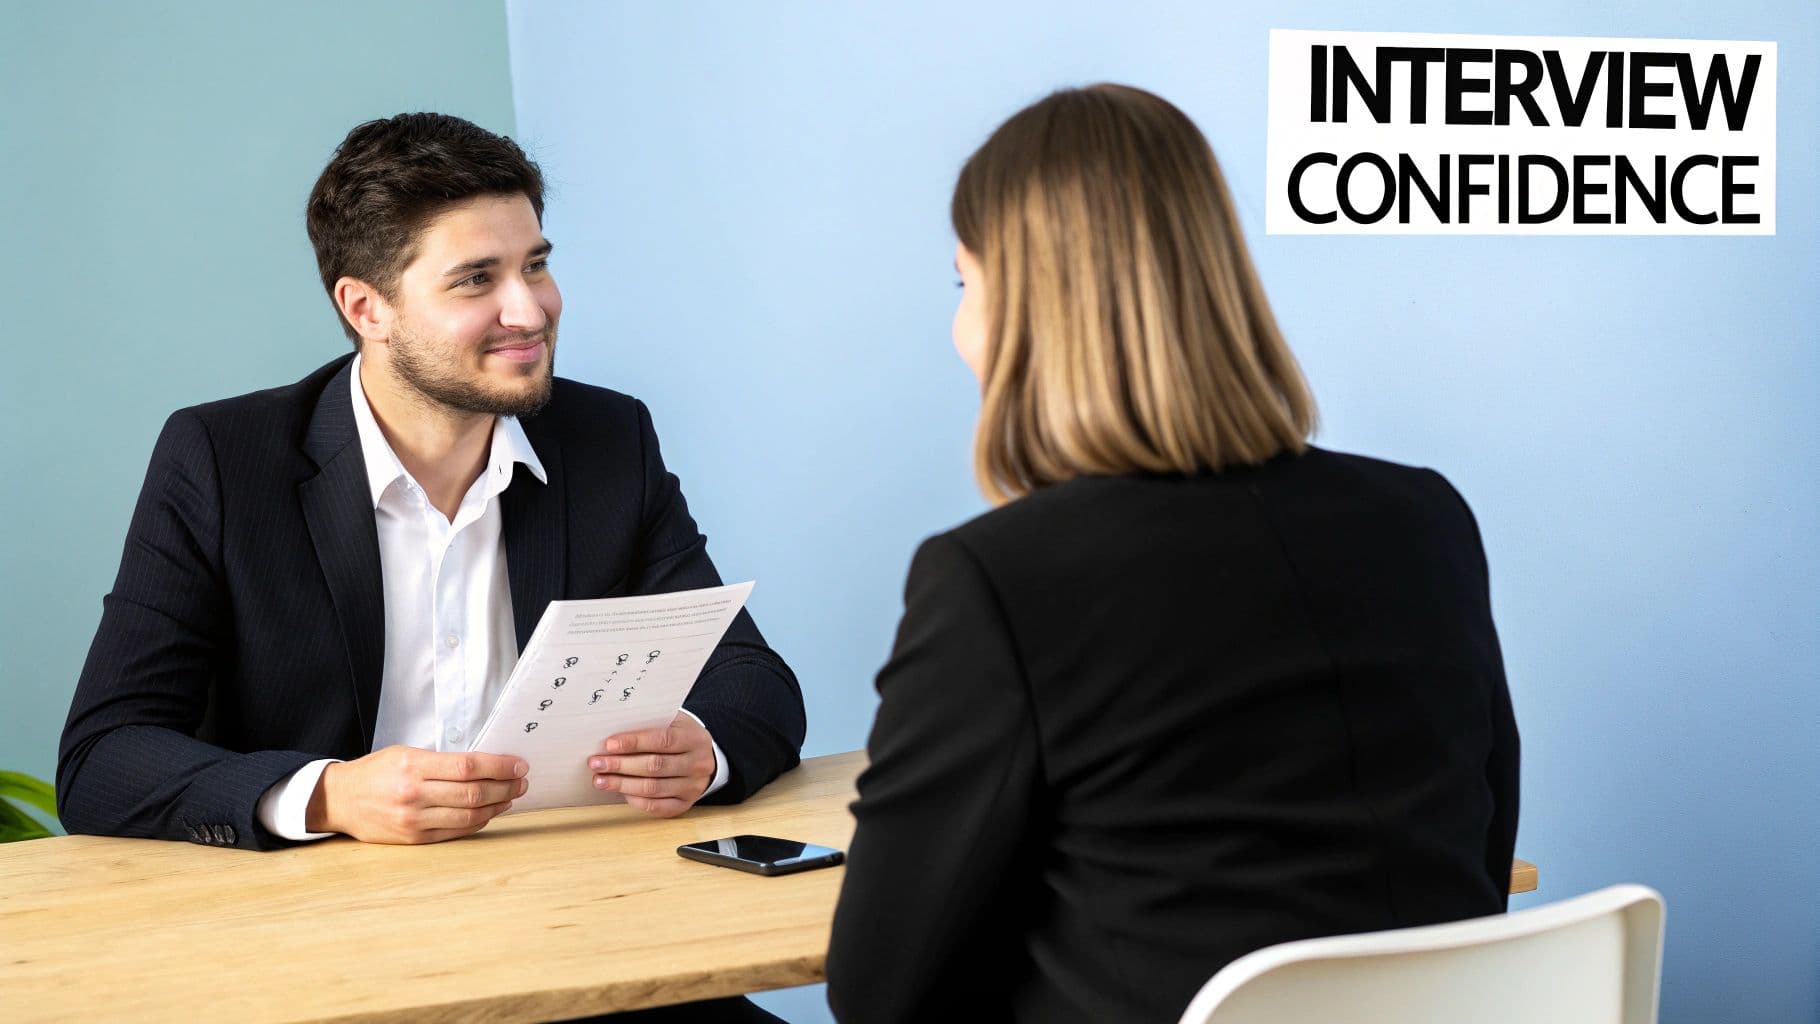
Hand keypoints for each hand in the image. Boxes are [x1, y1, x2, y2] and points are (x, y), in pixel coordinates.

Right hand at [307, 745, 528, 843]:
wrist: (339, 800)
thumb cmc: (375, 772)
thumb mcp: (405, 753)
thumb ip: (441, 760)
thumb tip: (485, 764)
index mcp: (413, 766)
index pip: (468, 766)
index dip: (500, 766)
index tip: (519, 765)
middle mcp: (414, 794)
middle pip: (474, 793)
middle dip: (506, 787)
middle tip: (522, 782)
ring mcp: (414, 820)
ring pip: (469, 816)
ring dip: (497, 806)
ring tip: (511, 797)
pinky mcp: (414, 839)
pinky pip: (455, 832)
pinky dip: (478, 822)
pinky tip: (490, 813)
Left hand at [590, 712, 715, 816]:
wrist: (703, 756)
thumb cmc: (679, 736)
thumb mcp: (672, 723)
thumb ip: (649, 725)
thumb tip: (613, 737)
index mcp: (695, 739)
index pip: (663, 740)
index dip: (634, 742)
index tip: (609, 744)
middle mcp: (698, 764)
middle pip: (656, 766)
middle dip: (621, 765)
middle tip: (597, 763)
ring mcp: (693, 787)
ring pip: (653, 788)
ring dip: (622, 784)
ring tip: (600, 779)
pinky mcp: (684, 804)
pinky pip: (657, 807)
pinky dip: (636, 800)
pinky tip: (620, 792)